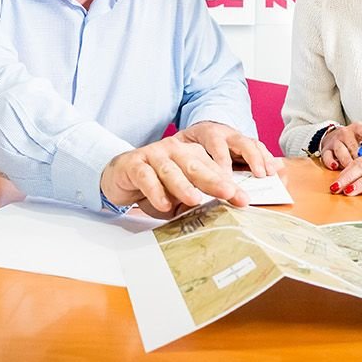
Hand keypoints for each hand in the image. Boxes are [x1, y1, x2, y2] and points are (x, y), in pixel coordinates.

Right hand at [100, 136, 245, 218]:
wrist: (119, 177)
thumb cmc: (155, 186)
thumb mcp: (180, 195)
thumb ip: (200, 199)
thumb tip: (226, 211)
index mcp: (191, 154)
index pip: (213, 169)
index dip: (228, 184)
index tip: (242, 200)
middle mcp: (174, 150)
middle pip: (195, 165)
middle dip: (213, 180)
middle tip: (228, 193)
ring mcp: (153, 154)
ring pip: (171, 169)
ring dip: (183, 185)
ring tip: (194, 200)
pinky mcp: (134, 164)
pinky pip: (146, 177)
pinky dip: (155, 190)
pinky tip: (163, 203)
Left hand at [175, 121, 282, 177]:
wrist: (195, 132)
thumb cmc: (187, 147)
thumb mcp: (180, 150)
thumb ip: (183, 162)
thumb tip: (181, 185)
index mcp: (207, 132)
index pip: (215, 143)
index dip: (222, 161)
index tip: (226, 178)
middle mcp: (226, 133)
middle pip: (241, 141)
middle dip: (251, 158)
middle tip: (258, 174)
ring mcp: (238, 138)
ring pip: (254, 144)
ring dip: (263, 158)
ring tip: (269, 174)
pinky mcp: (247, 144)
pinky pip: (261, 149)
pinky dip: (269, 159)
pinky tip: (276, 171)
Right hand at [318, 122, 361, 171]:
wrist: (334, 137)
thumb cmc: (356, 141)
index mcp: (358, 128)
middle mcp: (346, 132)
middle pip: (354, 145)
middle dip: (360, 159)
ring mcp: (335, 141)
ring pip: (341, 151)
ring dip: (347, 162)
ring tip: (353, 172)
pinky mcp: (325, 150)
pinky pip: (327, 156)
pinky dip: (331, 162)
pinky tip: (335, 167)